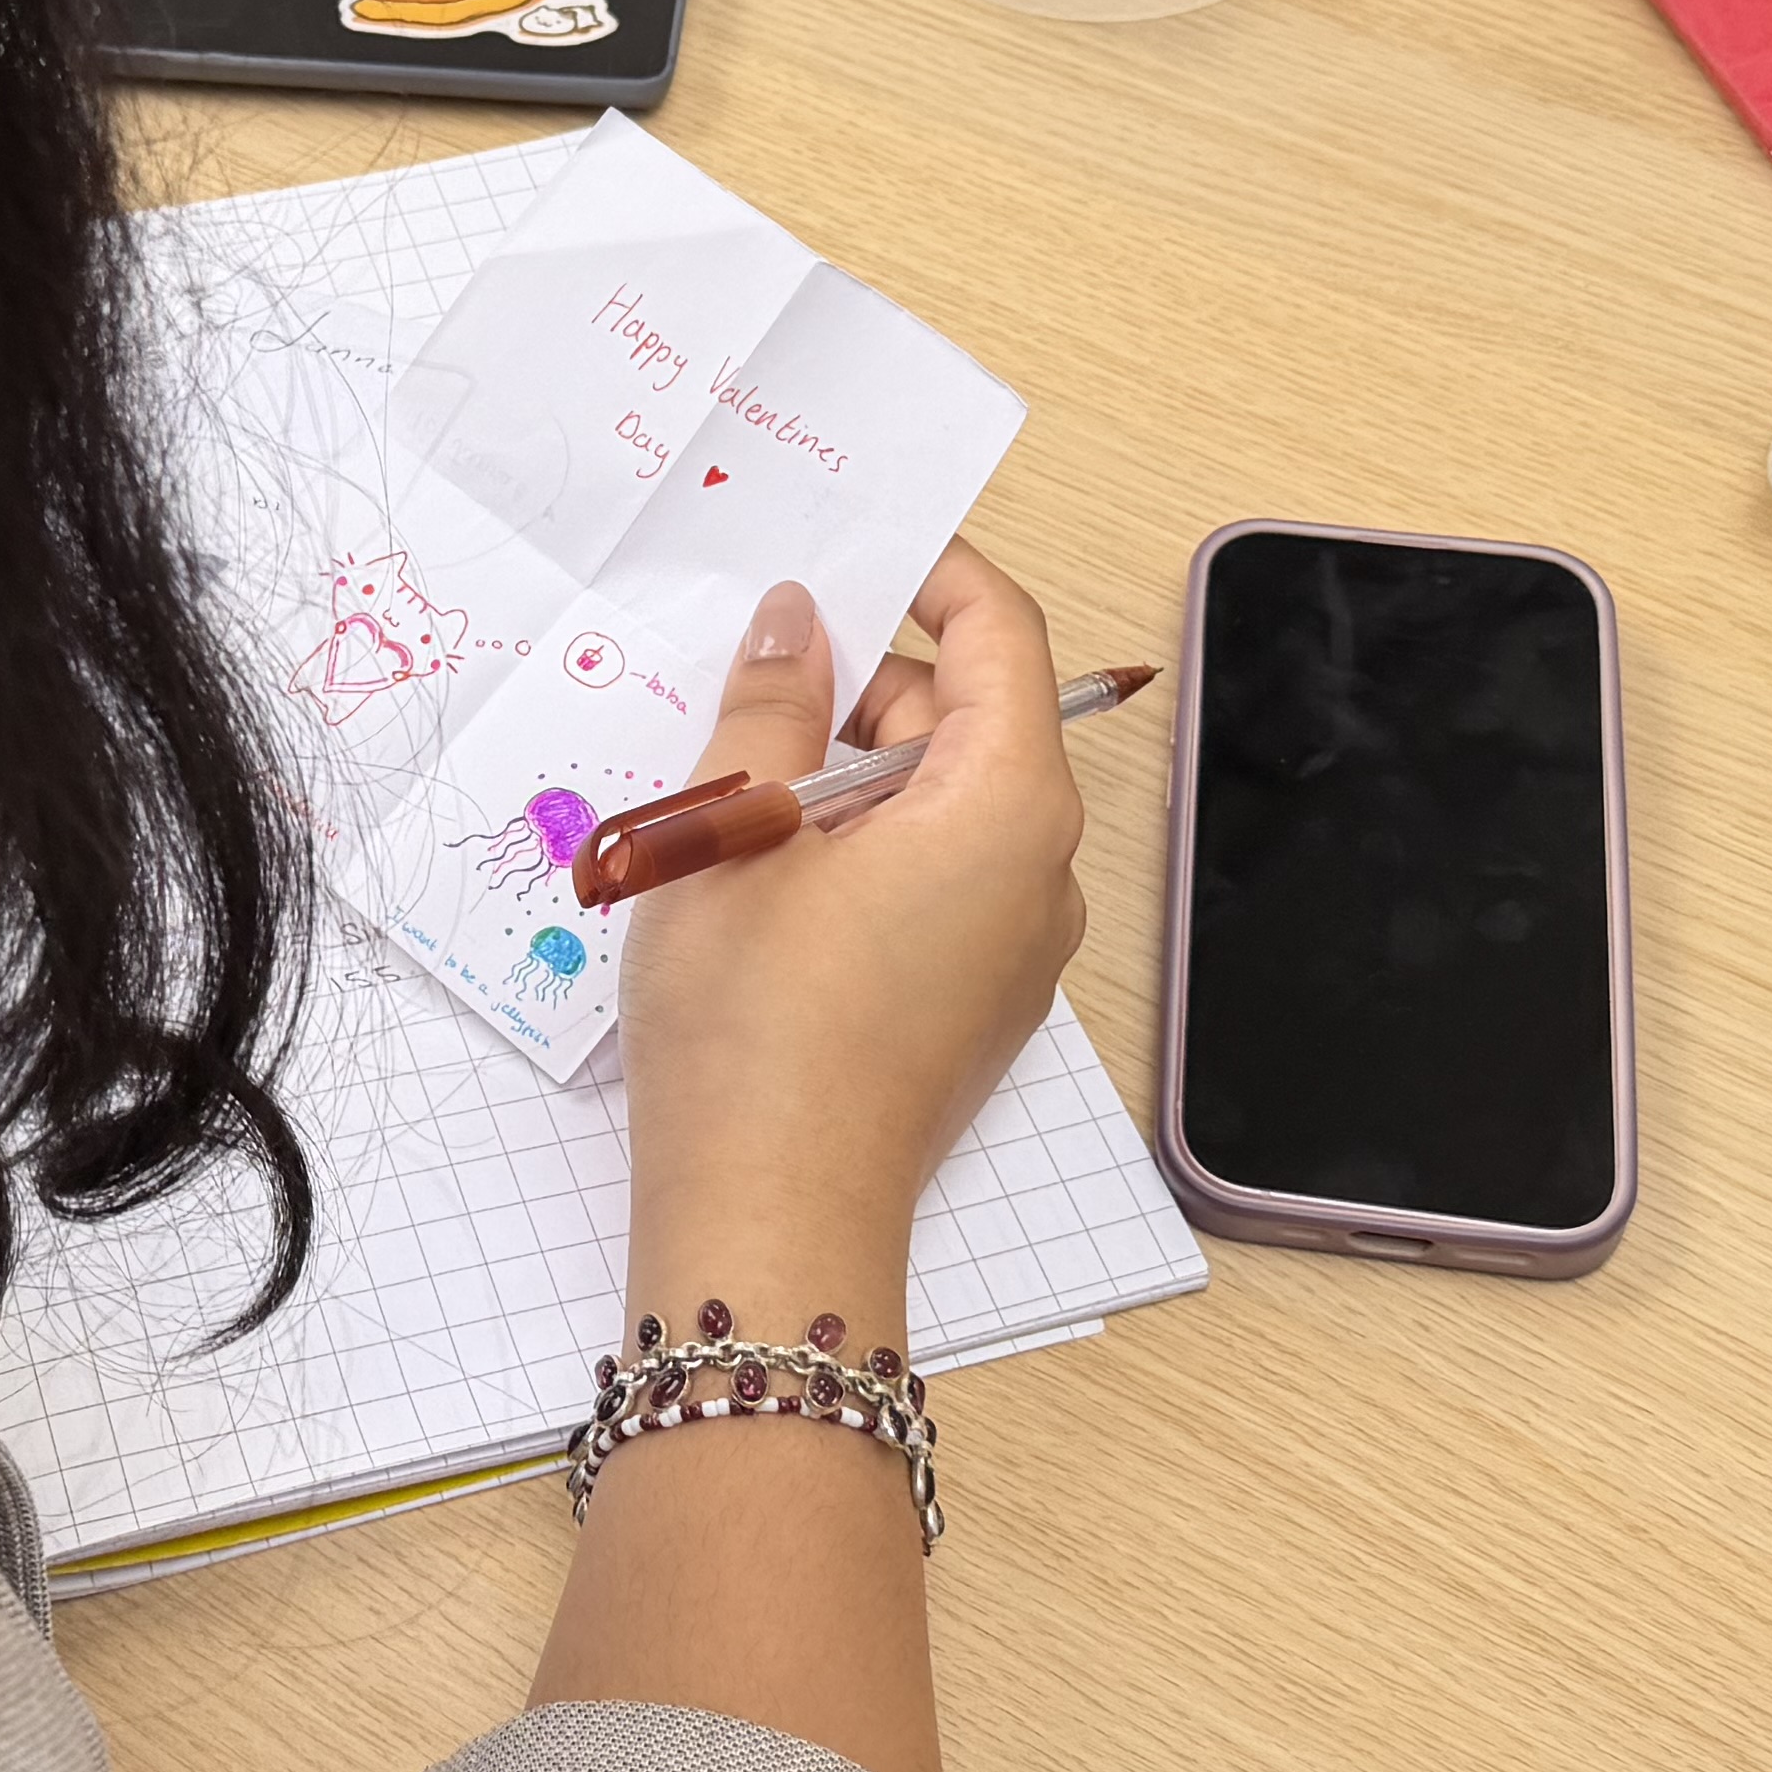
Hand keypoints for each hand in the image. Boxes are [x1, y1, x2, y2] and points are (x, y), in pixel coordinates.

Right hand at [616, 541, 1089, 1326]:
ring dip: (848, 781)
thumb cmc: (752, 1027)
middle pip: (968, 720)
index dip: (933, 575)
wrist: (771, 1217)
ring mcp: (1016, 946)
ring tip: (732, 816)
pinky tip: (765, 891)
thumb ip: (773, 706)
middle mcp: (1039, 869)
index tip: (853, 554)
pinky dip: (862, 853)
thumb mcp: (734, 832)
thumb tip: (799, 620)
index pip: (1002, 636)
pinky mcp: (976, 1002)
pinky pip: (936, 880)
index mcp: (1006, 805)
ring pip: (943, 805)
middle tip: (744, 703)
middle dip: (862, 693)